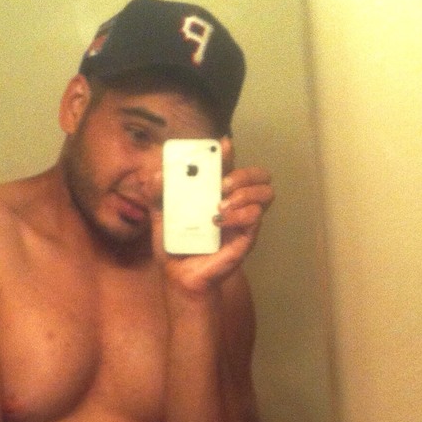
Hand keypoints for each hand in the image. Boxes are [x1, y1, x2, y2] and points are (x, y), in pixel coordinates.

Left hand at [153, 137, 273, 293]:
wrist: (178, 275)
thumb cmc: (175, 245)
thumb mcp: (159, 216)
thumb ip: (156, 195)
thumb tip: (156, 176)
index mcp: (215, 193)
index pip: (231, 165)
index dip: (230, 152)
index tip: (222, 146)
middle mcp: (234, 203)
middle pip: (259, 175)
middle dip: (244, 173)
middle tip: (222, 185)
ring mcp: (243, 220)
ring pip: (265, 193)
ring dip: (245, 193)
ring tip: (220, 206)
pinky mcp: (246, 237)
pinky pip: (256, 217)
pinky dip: (240, 214)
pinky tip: (220, 221)